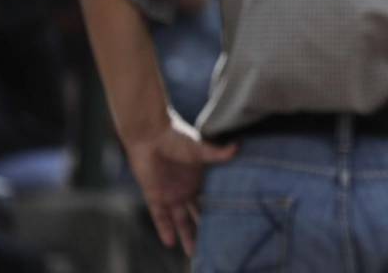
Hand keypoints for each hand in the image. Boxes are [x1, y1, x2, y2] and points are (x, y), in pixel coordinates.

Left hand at [125, 111, 237, 255]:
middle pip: (197, 215)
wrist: (149, 135)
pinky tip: (170, 243)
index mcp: (200, 178)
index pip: (211, 200)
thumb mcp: (199, 147)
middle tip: (214, 245)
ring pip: (180, 221)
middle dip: (205, 229)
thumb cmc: (176, 136)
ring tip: (194, 252)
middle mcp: (187, 189)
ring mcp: (171, 194)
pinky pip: (160, 217)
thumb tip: (238, 146)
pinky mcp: (155, 196)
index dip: (219, 212)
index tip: (230, 225)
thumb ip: (217, 152)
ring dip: (187, 236)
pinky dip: (164, 230)